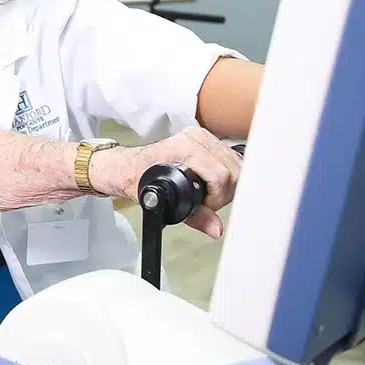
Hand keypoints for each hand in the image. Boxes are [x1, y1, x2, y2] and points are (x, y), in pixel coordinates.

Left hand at [89, 126, 241, 237]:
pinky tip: (213, 182)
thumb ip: (195, 217)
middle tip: (207, 203)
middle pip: (232, 170)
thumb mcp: (166, 203)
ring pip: (235, 163)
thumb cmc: (139, 180)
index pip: (221, 175)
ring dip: (227, 184)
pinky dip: (227, 173)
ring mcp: (201, 136)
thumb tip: (215, 228)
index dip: (217, 197)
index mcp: (184, 148)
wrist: (129, 167)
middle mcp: (194, 138)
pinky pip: (230, 157)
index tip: (205, 205)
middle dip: (223, 193)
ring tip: (208, 193)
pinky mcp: (206, 138)